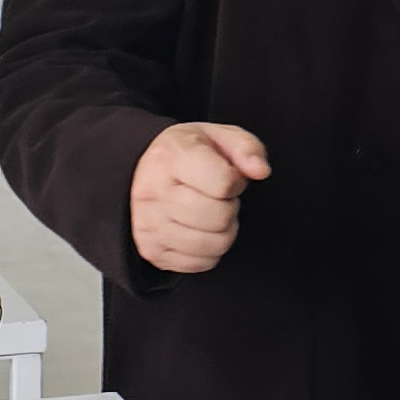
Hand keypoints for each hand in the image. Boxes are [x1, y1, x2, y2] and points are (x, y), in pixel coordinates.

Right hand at [129, 121, 271, 273]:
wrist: (139, 172)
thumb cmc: (187, 154)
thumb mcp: (218, 136)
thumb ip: (247, 148)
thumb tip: (260, 171)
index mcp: (170, 157)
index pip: (224, 184)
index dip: (236, 182)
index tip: (227, 176)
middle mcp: (153, 192)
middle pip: (220, 217)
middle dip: (230, 207)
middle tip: (218, 197)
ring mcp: (149, 225)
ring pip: (214, 244)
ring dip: (223, 230)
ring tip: (210, 212)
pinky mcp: (151, 251)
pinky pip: (202, 263)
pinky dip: (210, 249)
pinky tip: (199, 229)